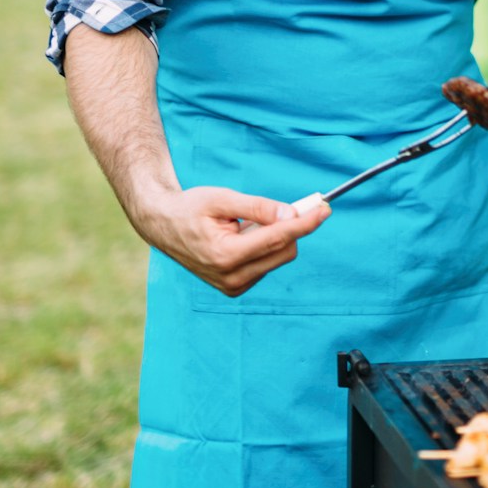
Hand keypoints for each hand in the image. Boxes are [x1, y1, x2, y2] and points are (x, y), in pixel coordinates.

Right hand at [136, 185, 328, 295]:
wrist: (163, 226)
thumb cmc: (191, 209)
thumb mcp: (222, 199)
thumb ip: (258, 207)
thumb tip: (292, 214)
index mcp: (226, 255)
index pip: (278, 238)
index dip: (305, 222)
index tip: (324, 209)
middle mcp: (231, 277)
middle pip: (284, 250)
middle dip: (291, 226)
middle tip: (287, 206)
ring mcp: (234, 286)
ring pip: (278, 258)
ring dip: (274, 236)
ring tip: (244, 225)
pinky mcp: (236, 288)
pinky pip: (268, 264)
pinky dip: (264, 247)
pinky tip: (241, 238)